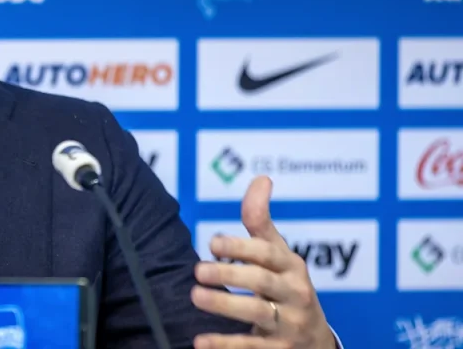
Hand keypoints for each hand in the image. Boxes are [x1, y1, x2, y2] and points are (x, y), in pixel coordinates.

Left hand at [189, 176, 336, 348]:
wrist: (315, 341)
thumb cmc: (288, 286)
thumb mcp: (278, 253)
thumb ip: (261, 220)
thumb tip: (261, 179)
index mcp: (292, 267)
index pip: (268, 253)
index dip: (241, 246)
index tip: (213, 242)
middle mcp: (295, 294)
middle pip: (263, 282)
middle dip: (231, 274)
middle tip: (199, 270)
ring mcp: (289, 324)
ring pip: (259, 313)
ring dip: (226, 305)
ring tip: (196, 296)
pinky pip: (252, 347)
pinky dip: (226, 345)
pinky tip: (200, 341)